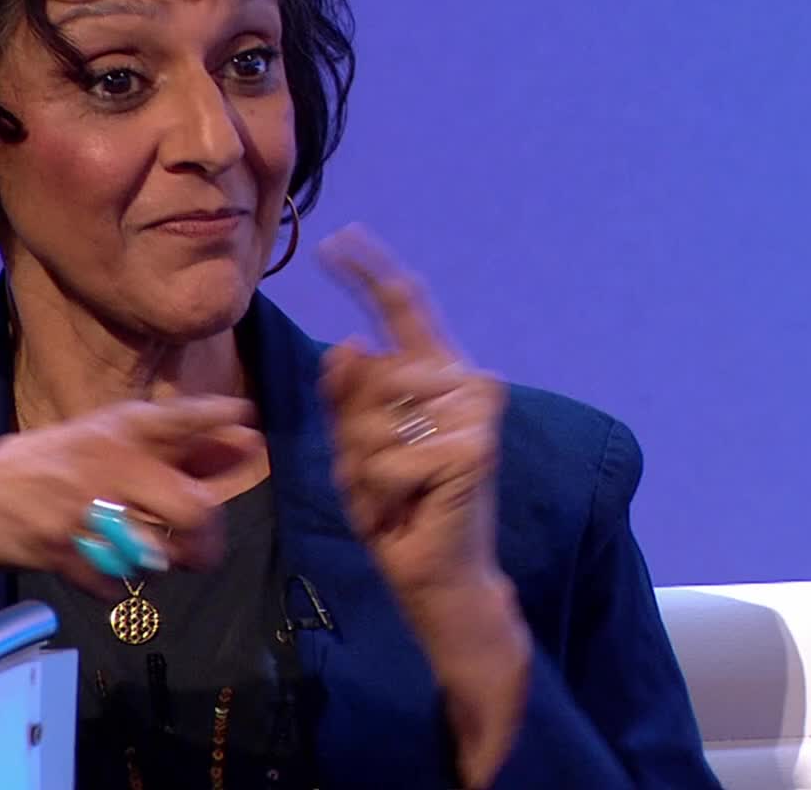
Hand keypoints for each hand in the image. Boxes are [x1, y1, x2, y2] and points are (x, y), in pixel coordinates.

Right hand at [0, 396, 262, 634]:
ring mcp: (83, 508)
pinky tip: (102, 568)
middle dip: (208, 540)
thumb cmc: (55, 467)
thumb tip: (249, 442)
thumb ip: (177, 444)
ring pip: (157, 556)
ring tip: (147, 558)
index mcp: (118, 428)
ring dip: (159, 567)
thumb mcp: (108, 440)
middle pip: (191, 509)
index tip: (252, 431)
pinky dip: (116, 584)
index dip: (219, 422)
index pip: (181, 418)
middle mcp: (106, 462)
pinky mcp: (62, 549)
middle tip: (203, 552)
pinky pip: (116, 584)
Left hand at [319, 227, 531, 785]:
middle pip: (365, 378)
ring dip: (365, 468)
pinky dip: (382, 493)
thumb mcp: (355, 446)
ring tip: (397, 493)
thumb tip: (347, 343)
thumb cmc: (396, 507)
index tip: (337, 238)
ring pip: (371, 421)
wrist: (435, 573)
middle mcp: (463, 381)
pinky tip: (412, 507)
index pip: (402, 308)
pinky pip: (387, 460)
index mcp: (435, 372)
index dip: (368, 271)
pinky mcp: (472, 448)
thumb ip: (348, 396)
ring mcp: (473, 411)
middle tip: (381, 477)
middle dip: (352, 434)